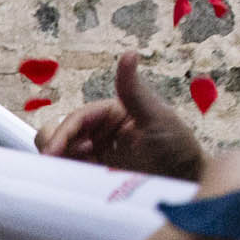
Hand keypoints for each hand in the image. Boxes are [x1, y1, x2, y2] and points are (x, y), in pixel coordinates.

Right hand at [36, 51, 203, 180]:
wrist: (187, 185)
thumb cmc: (178, 149)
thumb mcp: (157, 117)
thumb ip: (134, 90)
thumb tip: (128, 54)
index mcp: (111, 113)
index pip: (76, 119)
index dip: (61, 134)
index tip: (53, 152)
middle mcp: (100, 132)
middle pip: (60, 134)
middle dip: (56, 148)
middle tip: (62, 165)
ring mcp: (97, 156)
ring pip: (61, 156)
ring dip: (61, 164)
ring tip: (80, 173)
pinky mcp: (96, 177)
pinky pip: (71, 175)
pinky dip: (66, 178)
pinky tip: (79, 182)